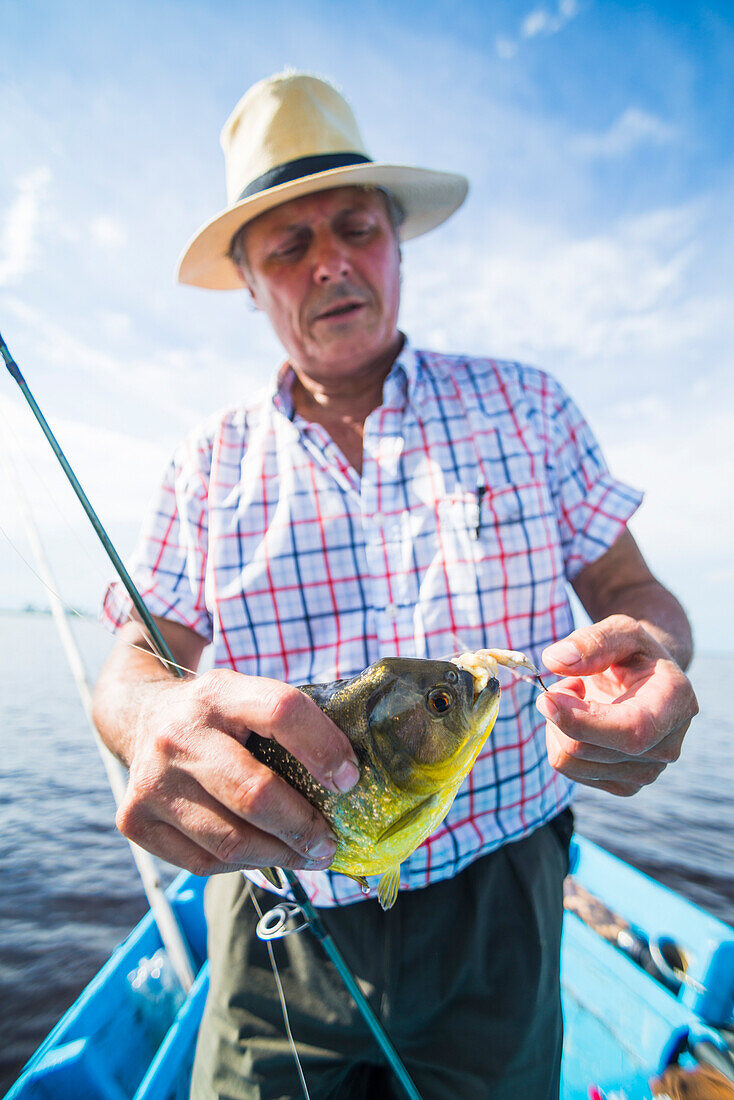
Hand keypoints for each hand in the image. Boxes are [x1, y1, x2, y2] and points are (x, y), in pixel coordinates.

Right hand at [115, 669, 359, 874]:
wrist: (139, 718)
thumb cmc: (217, 716)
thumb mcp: (248, 696)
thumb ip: (293, 724)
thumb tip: (355, 777)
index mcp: (219, 692)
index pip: (281, 711)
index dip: (323, 748)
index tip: (349, 780)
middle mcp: (179, 735)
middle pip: (255, 792)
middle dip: (304, 826)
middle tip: (330, 841)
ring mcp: (151, 781)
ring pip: (230, 840)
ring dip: (280, 856)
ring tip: (308, 856)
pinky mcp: (134, 821)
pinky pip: (202, 862)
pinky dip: (241, 865)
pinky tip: (261, 854)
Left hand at [536, 614, 697, 795]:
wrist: (647, 681)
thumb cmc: (633, 653)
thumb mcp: (620, 630)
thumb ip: (592, 641)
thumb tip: (555, 661)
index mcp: (674, 704)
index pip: (630, 731)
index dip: (581, 720)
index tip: (546, 698)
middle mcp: (666, 747)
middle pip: (587, 749)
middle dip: (560, 712)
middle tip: (569, 683)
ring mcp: (646, 772)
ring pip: (571, 762)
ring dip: (558, 725)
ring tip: (580, 699)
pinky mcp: (623, 785)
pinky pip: (569, 770)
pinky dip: (561, 740)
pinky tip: (582, 720)